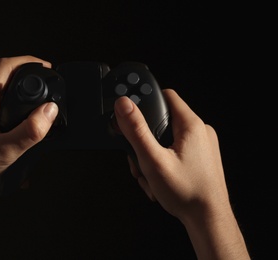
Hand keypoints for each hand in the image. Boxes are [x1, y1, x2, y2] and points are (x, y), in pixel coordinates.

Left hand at [0, 55, 58, 193]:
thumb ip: (30, 130)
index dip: (29, 61)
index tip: (46, 66)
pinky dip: (4, 116)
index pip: (6, 66)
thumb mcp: (3, 151)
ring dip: (16, 103)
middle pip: (4, 80)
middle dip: (27, 85)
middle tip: (43, 98)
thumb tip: (50, 110)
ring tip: (29, 121)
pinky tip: (9, 135)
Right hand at [114, 89, 248, 258]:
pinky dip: (162, 161)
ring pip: (165, 138)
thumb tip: (124, 105)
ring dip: (150, 155)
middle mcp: (199, 131)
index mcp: (191, 125)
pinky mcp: (199, 156)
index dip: (145, 101)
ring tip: (149, 174)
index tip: (130, 109)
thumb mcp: (153, 160)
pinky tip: (158, 178)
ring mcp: (200, 145)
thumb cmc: (187, 193)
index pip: (165, 96)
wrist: (208, 219)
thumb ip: (136, 131)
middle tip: (138, 157)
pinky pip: (174, 149)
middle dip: (144, 140)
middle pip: (161, 121)